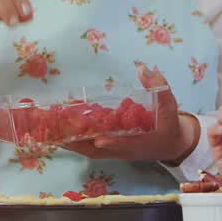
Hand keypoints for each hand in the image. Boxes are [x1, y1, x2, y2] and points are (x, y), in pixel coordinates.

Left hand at [64, 65, 197, 164]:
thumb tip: (145, 69)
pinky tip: (60, 127)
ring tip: (49, 131)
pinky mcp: (109, 148)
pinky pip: (88, 146)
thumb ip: (159, 88)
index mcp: (142, 143)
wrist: (172, 145)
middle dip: (77, 143)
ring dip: (70, 142)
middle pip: (97, 151)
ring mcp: (115, 151)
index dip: (112, 143)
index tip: (99, 140)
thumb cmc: (170, 127)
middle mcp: (124, 150)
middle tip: (56, 133)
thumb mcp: (170, 107)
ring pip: (89, 150)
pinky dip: (74, 139)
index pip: (125, 144)